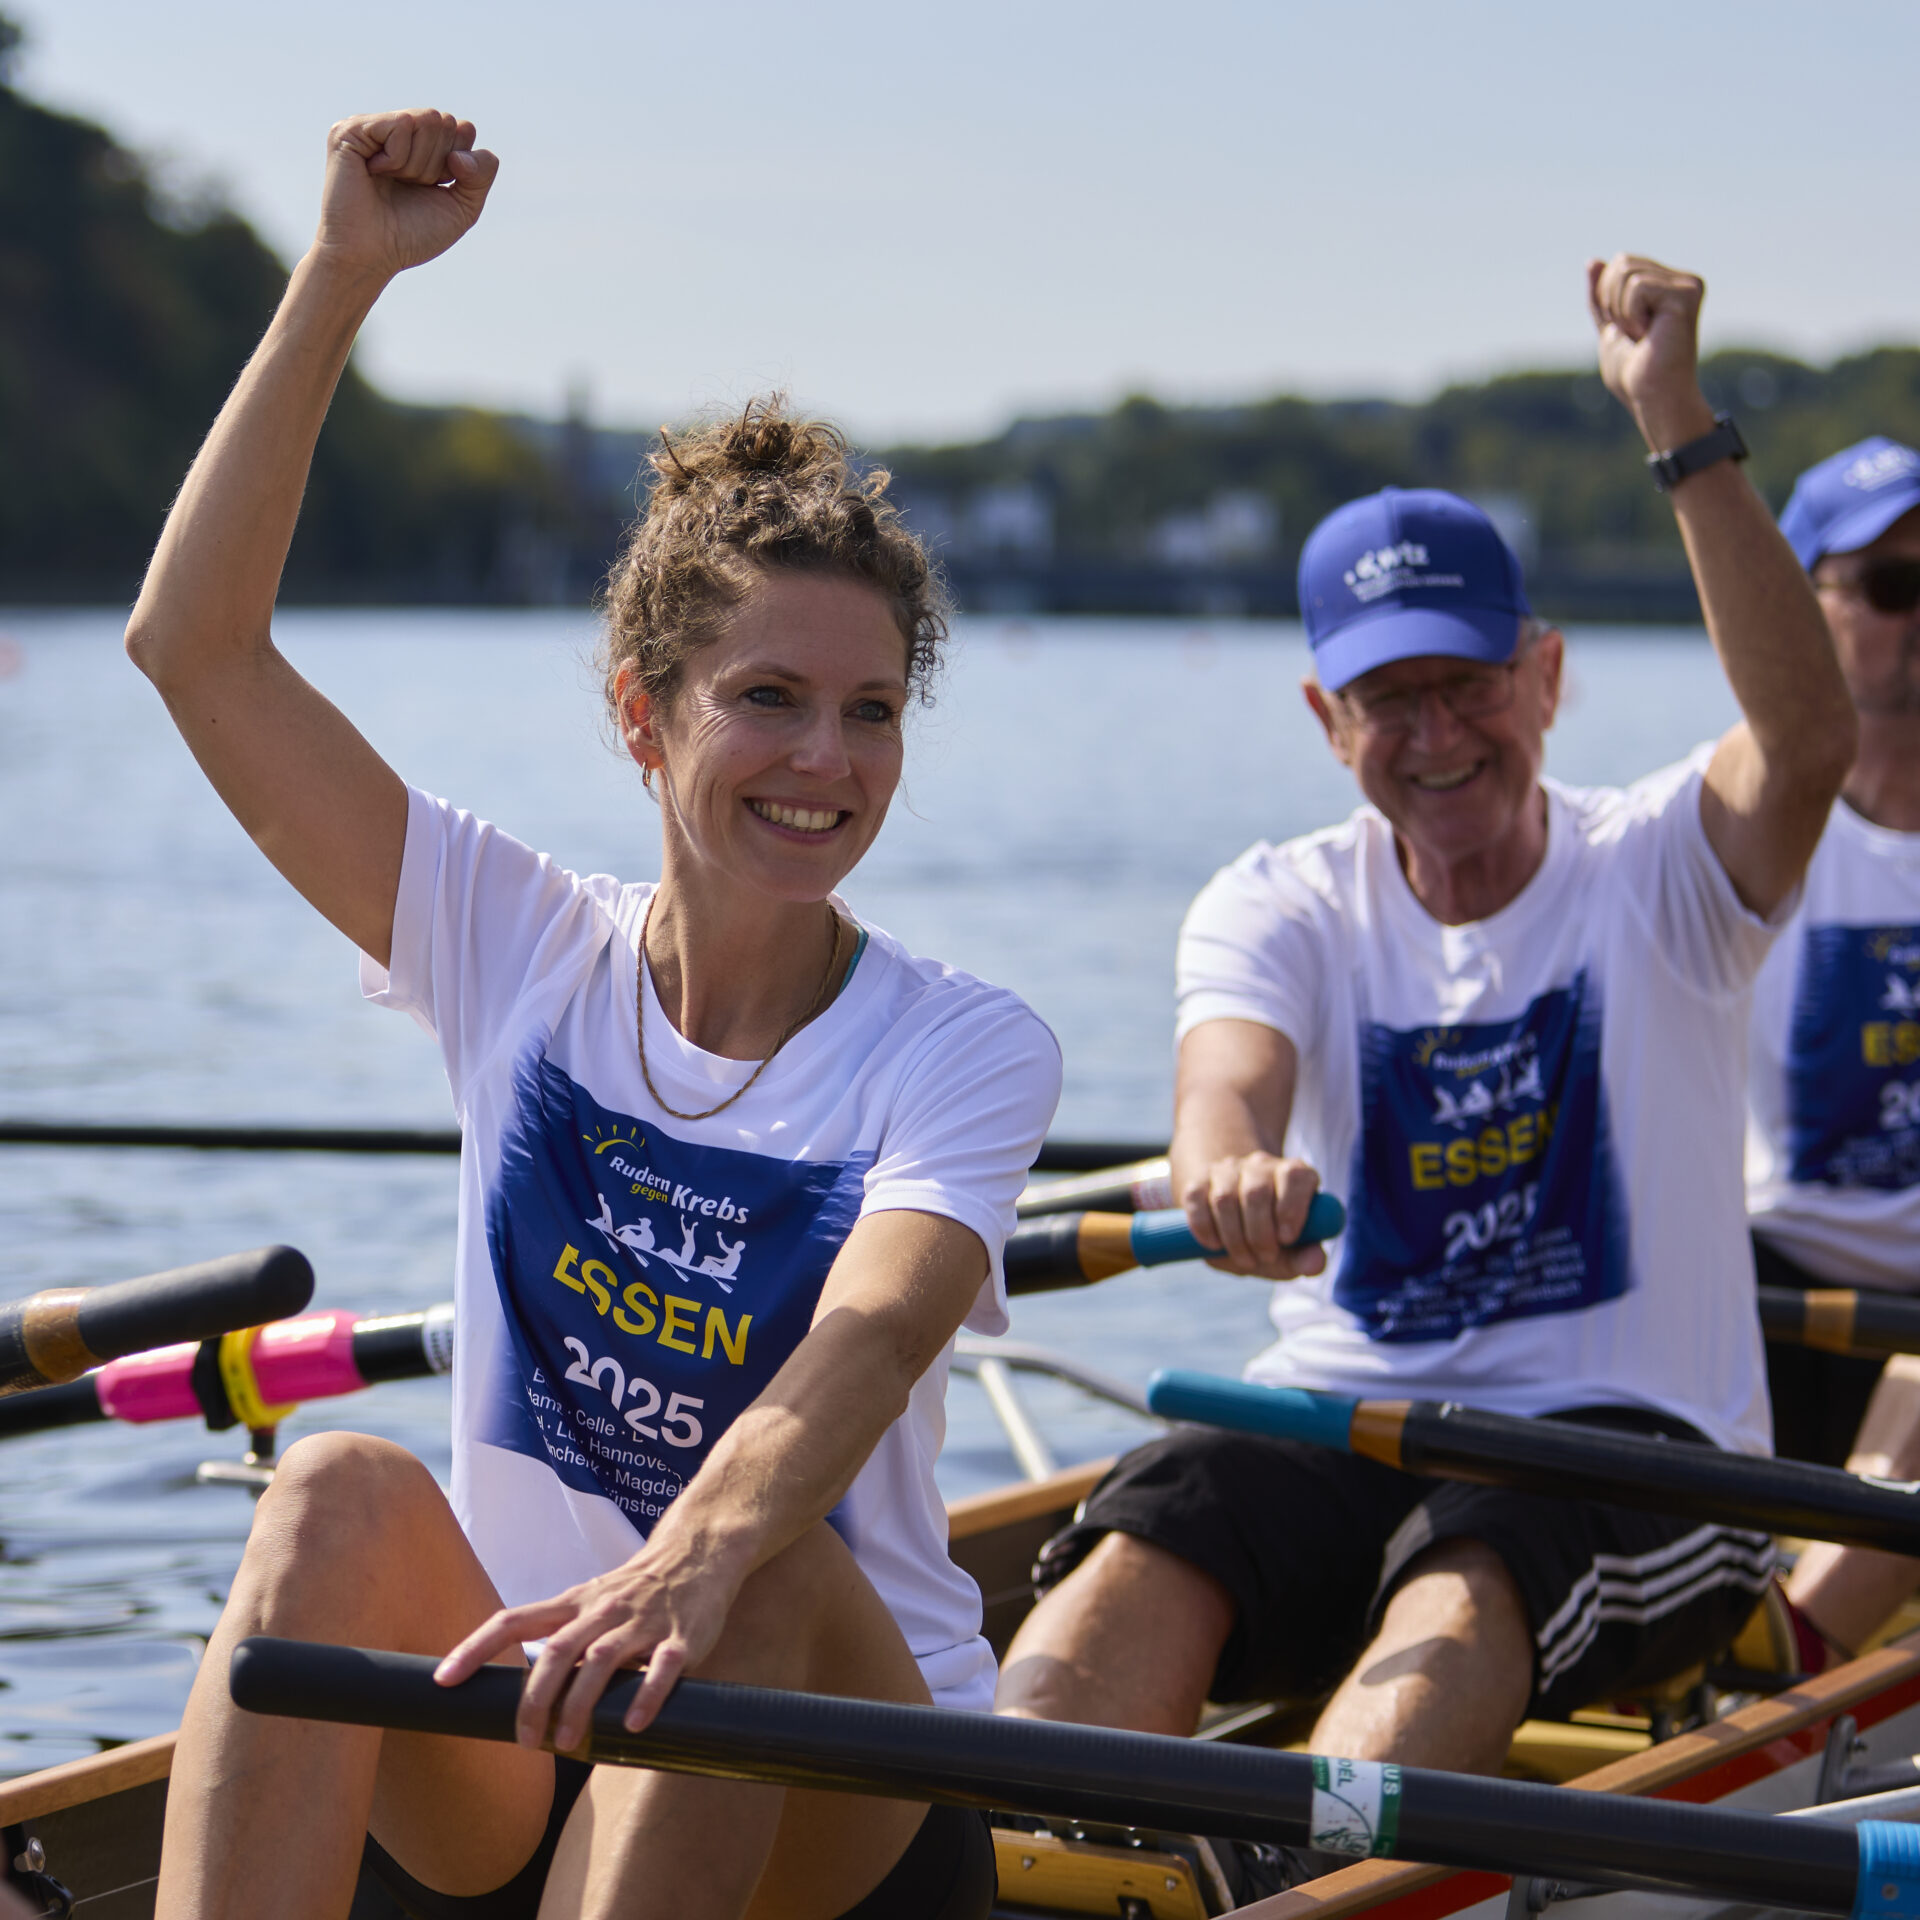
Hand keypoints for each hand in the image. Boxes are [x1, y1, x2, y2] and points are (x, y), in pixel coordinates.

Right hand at [311, 110, 498, 282]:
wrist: (371, 256)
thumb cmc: (412, 235)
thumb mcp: (463, 207)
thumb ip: (482, 172)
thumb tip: (465, 127)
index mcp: (422, 144)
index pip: (464, 129)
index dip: (459, 165)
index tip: (435, 188)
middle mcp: (398, 130)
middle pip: (446, 122)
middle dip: (436, 165)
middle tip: (408, 188)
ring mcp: (373, 126)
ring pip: (426, 120)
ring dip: (417, 164)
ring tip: (390, 182)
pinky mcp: (351, 129)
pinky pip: (402, 124)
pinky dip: (398, 158)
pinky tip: (374, 172)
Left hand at [435, 1540, 735, 1753]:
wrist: (698, 1551)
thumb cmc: (636, 1588)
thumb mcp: (592, 1602)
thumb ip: (565, 1640)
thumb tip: (529, 1694)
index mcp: (574, 1603)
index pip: (513, 1620)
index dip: (475, 1648)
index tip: (443, 1680)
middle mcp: (602, 1610)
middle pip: (557, 1652)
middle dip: (534, 1699)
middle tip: (525, 1742)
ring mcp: (642, 1622)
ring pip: (602, 1661)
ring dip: (580, 1705)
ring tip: (566, 1743)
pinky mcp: (681, 1636)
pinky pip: (663, 1668)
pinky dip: (645, 1697)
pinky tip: (632, 1725)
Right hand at [1180, 1150, 1328, 1281]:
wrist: (1234, 1215)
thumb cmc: (1271, 1235)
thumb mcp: (1291, 1250)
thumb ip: (1305, 1258)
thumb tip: (1315, 1264)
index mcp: (1293, 1174)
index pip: (1294, 1176)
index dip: (1291, 1208)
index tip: (1286, 1239)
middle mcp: (1261, 1165)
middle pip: (1257, 1192)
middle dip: (1260, 1234)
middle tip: (1265, 1258)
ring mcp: (1227, 1169)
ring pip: (1225, 1198)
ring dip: (1234, 1237)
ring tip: (1244, 1259)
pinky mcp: (1199, 1180)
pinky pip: (1196, 1199)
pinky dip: (1204, 1227)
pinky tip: (1214, 1245)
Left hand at [1586, 253, 1715, 452]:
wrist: (1651, 397)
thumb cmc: (1634, 372)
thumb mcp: (1609, 327)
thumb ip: (1602, 296)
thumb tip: (1593, 261)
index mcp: (1667, 286)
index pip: (1620, 264)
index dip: (1608, 298)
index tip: (1628, 330)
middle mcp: (1683, 281)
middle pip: (1622, 262)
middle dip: (1612, 303)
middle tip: (1634, 334)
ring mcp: (1688, 285)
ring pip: (1626, 271)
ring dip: (1621, 312)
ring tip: (1643, 335)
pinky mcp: (1686, 293)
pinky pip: (1636, 286)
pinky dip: (1631, 315)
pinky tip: (1650, 334)